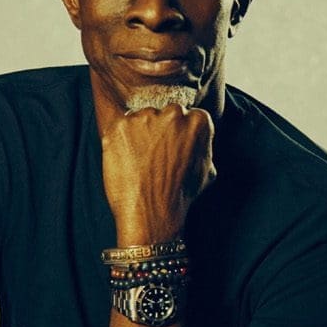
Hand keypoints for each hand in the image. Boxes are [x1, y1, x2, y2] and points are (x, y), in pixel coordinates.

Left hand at [101, 105, 214, 244]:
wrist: (152, 214)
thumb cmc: (179, 196)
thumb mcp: (207, 171)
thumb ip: (203, 146)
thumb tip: (197, 139)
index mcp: (198, 121)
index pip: (188, 115)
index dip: (178, 134)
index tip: (172, 148)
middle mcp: (173, 113)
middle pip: (164, 112)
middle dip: (159, 129)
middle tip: (154, 155)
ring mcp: (144, 117)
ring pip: (140, 118)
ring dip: (139, 133)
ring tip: (140, 161)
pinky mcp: (120, 125)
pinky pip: (119, 126)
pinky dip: (119, 140)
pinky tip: (126, 160)